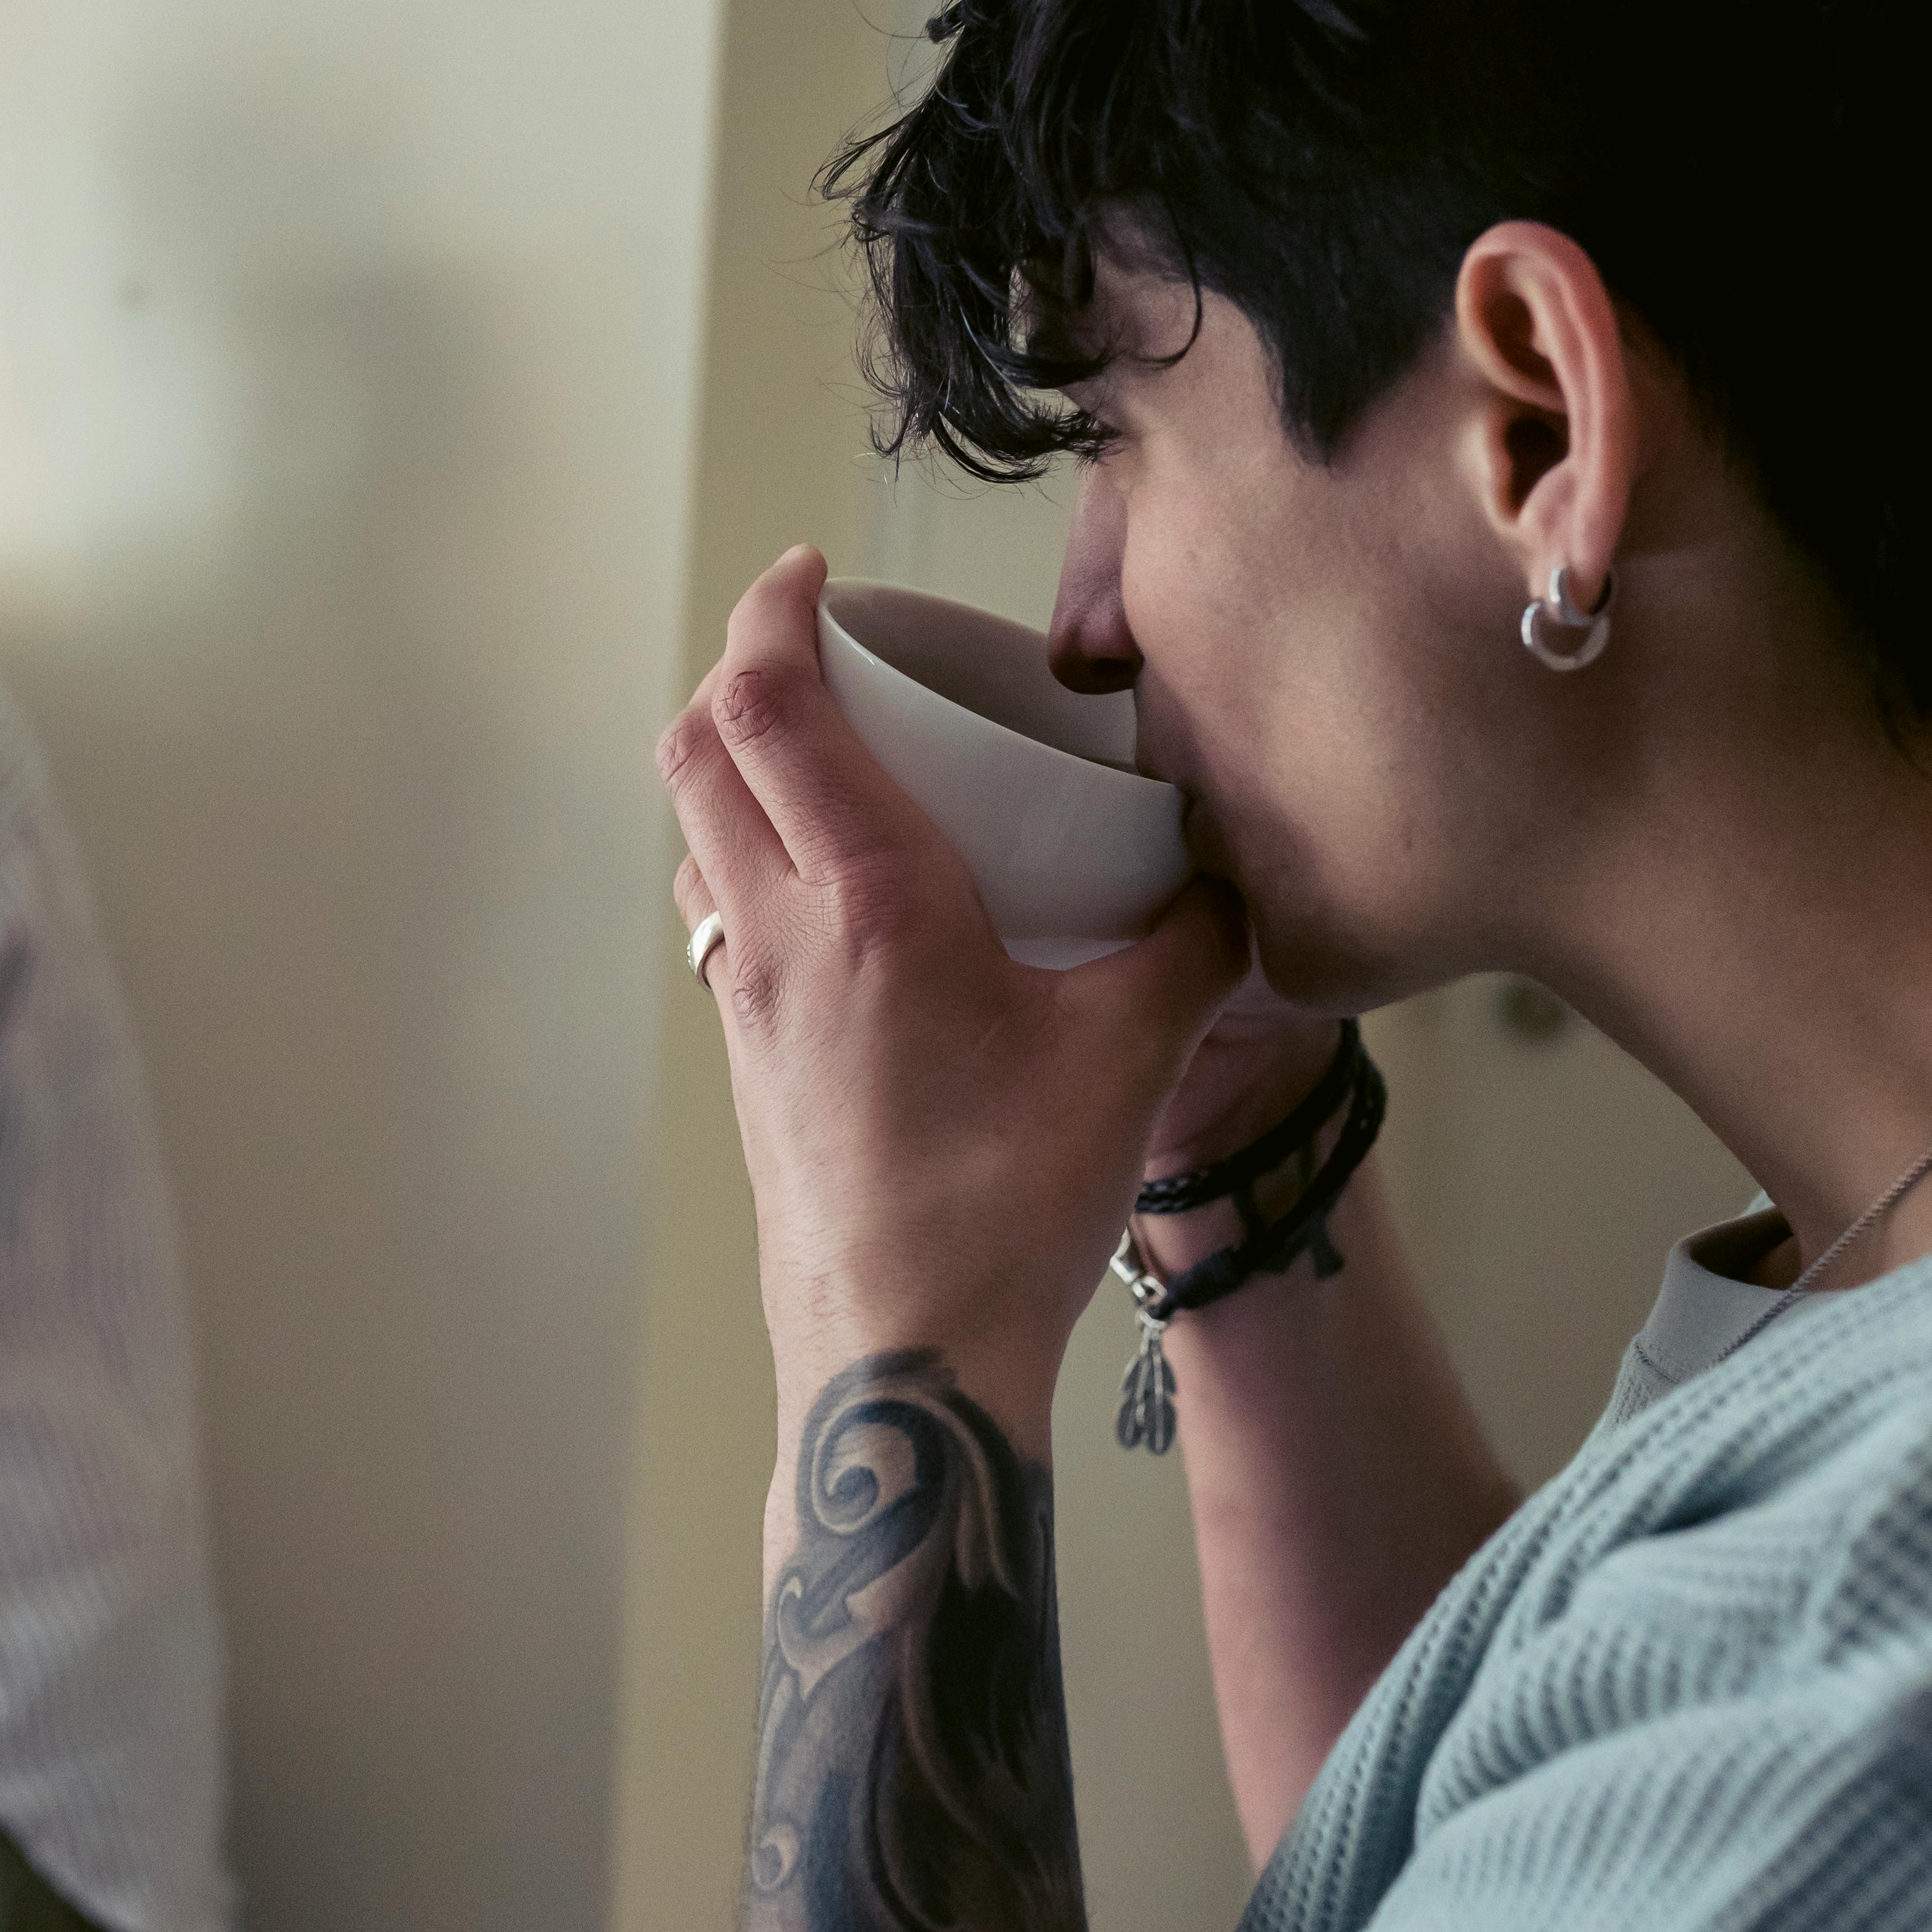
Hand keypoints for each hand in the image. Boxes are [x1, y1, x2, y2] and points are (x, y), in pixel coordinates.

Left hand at [659, 549, 1251, 1436]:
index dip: (772, 614)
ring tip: (814, 751)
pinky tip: (827, 888)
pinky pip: (717, 917)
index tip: (810, 572)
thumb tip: (1235, 878)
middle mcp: (777, 934)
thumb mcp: (1129, 1055)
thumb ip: (1188, 944)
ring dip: (731, 766)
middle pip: (699, 749)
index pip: (770, 705)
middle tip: (811, 640)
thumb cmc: (1006, 1208)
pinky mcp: (745, 1061)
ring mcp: (745, 1001)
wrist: (903, 1359)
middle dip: (739, 669)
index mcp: (865, 901)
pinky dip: (746, 856)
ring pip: (695, 835)